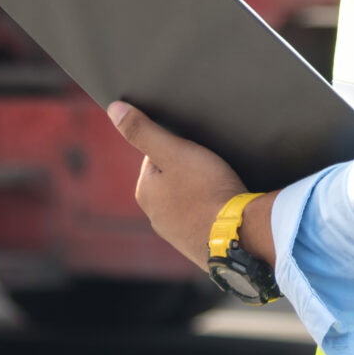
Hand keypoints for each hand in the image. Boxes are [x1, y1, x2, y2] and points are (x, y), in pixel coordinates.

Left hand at [107, 102, 273, 268]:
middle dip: (188, 171)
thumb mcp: (174, 151)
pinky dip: (211, 211)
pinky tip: (223, 207)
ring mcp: (176, 234)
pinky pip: (201, 219)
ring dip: (200, 192)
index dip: (177, 147)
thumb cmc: (207, 189)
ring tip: (219, 187)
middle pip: (171, 179)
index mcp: (145, 192)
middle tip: (210, 168)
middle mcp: (155, 216)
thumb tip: (114, 109)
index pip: (155, 156)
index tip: (196, 150)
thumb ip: (143, 130)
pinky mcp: (197, 245)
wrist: (239, 236)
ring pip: (186, 200)